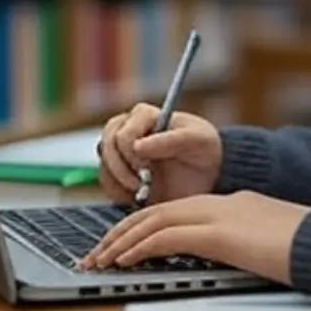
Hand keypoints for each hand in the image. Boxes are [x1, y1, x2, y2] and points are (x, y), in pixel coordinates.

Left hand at [81, 191, 310, 284]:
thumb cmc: (303, 244)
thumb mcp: (263, 240)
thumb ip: (239, 240)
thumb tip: (224, 252)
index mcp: (225, 204)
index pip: (169, 211)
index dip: (137, 227)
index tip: (116, 246)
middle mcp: (216, 205)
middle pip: (154, 212)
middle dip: (119, 234)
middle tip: (95, 254)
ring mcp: (216, 216)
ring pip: (153, 222)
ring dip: (121, 242)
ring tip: (99, 259)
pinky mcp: (218, 234)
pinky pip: (167, 238)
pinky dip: (141, 248)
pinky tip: (125, 260)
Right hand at [97, 102, 222, 204]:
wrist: (206, 177)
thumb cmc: (204, 151)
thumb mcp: (198, 141)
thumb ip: (171, 140)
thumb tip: (137, 146)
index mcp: (145, 115)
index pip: (123, 134)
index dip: (131, 154)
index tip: (148, 170)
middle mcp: (127, 127)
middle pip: (106, 147)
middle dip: (123, 170)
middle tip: (143, 184)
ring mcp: (120, 149)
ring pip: (104, 166)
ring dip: (121, 183)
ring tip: (144, 191)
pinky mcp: (118, 171)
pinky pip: (106, 182)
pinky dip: (119, 193)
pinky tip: (139, 196)